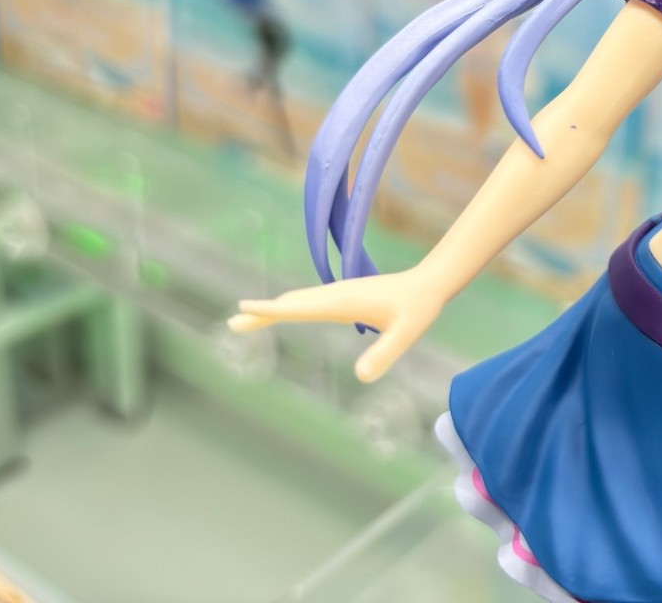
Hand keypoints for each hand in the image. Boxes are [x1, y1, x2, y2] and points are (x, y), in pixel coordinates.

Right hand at [229, 268, 445, 382]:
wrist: (429, 283)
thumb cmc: (419, 308)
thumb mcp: (406, 334)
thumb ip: (386, 354)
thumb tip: (363, 378)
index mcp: (342, 302)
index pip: (299, 307)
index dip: (270, 310)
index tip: (242, 308)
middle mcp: (336, 295)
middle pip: (291, 302)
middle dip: (262, 312)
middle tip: (232, 322)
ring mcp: (339, 294)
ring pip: (299, 300)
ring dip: (273, 308)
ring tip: (247, 317)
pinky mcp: (345, 296)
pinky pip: (310, 301)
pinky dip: (290, 306)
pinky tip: (287, 311)